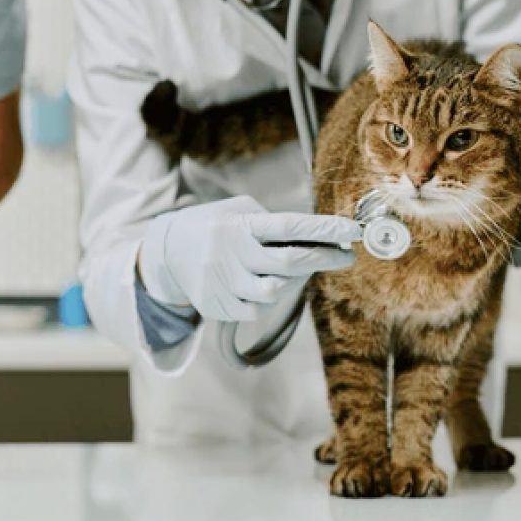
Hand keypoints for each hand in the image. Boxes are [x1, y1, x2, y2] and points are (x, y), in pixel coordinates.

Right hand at [139, 195, 360, 321]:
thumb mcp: (239, 211)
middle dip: (325, 259)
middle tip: (346, 256)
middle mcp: (232, 254)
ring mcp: (224, 283)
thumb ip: (273, 223)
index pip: (290, 226)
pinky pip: (256, 309)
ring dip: (292, 281)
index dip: (324, 229)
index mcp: (240, 225)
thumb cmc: (216, 226)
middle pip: (290, 262)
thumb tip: (319, 238)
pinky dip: (266, 297)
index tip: (353, 230)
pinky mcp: (218, 306)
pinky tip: (261, 283)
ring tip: (290, 269)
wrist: (167, 252)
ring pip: (275, 292)